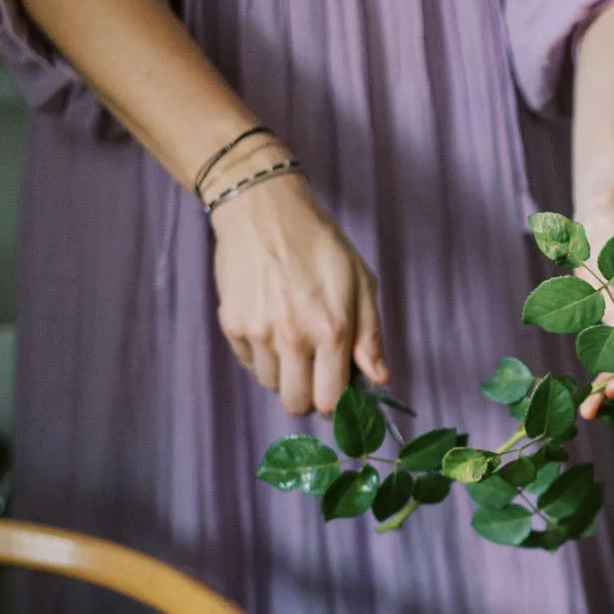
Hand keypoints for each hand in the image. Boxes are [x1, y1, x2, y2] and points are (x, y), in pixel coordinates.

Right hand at [212, 174, 388, 417]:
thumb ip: (370, 337)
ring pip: (271, 385)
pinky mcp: (232, 325)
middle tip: (313, 372)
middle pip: (296, 404)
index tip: (337, 389)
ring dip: (284, 374)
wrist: (263, 209)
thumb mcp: (360, 283)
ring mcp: (258, 333)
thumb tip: (380, 380)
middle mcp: (292, 338)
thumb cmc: (319, 243)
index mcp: (331, 331)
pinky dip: (261, 355)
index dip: (336, 402)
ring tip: (291, 339)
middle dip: (308, 395)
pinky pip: (249, 363)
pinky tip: (271, 326)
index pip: (331, 400)